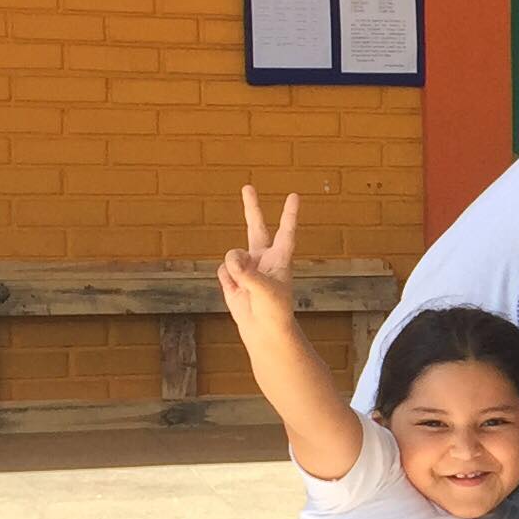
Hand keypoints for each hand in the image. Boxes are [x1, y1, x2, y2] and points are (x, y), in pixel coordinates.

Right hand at [216, 185, 298, 333]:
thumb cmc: (274, 311)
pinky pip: (223, 271)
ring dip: (234, 268)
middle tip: (248, 187)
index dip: (289, 214)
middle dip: (251, 207)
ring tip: (245, 287)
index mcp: (280, 258)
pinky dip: (227, 281)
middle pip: (255, 226)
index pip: (286, 231)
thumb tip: (231, 258)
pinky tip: (237, 292)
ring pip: (232, 255)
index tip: (295, 196)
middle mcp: (264, 258)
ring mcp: (247, 266)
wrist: (264, 332)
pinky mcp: (232, 277)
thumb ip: (247, 273)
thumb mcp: (264, 291)